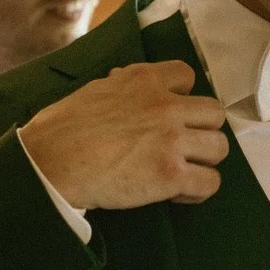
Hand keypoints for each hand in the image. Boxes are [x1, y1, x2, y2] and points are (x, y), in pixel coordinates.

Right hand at [17, 61, 227, 210]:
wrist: (49, 164)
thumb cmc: (59, 130)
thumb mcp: (92, 90)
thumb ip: (118, 85)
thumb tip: (121, 80)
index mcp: (143, 80)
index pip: (186, 75)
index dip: (182, 97)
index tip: (169, 114)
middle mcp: (164, 105)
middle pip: (214, 113)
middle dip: (201, 130)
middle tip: (182, 147)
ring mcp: (171, 140)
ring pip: (219, 147)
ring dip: (204, 161)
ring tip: (183, 173)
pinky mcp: (170, 174)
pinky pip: (209, 183)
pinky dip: (197, 191)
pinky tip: (177, 194)